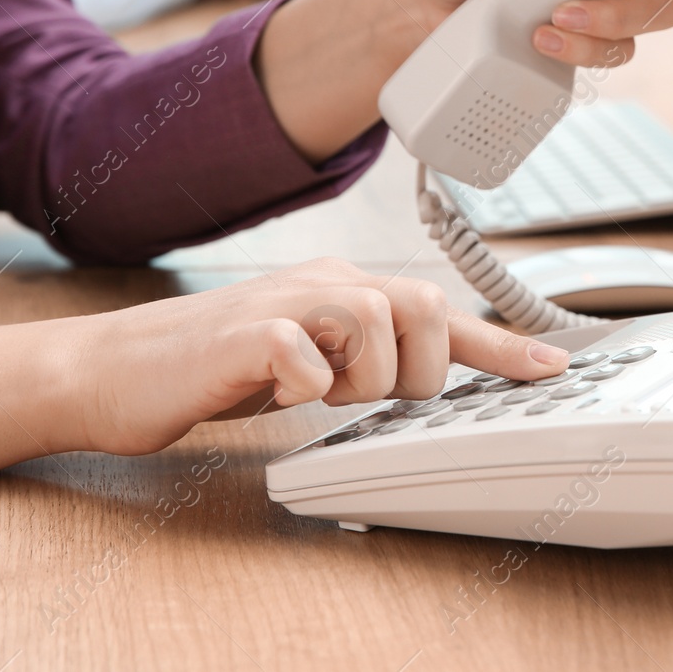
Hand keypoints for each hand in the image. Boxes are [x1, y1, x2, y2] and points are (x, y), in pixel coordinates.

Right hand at [69, 258, 568, 455]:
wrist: (122, 368)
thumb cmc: (221, 365)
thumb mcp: (312, 360)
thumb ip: (366, 358)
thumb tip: (430, 373)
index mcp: (346, 286)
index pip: (440, 310)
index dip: (500, 343)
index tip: (550, 365)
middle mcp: (326, 281)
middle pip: (425, 305)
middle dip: (418, 367)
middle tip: (365, 392)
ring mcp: (287, 299)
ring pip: (377, 324)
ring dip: (358, 377)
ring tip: (311, 390)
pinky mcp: (249, 331)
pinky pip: (309, 357)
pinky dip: (302, 385)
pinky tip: (272, 387)